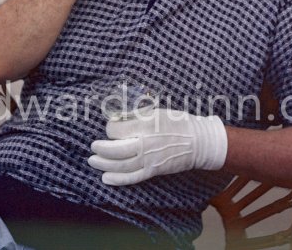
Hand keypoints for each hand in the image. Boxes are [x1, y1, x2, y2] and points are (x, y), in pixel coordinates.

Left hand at [88, 109, 227, 185]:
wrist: (198, 142)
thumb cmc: (179, 122)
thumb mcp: (157, 111)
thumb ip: (137, 115)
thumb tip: (119, 118)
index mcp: (146, 125)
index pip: (117, 130)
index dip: (110, 128)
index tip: (111, 127)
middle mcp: (145, 143)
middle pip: (115, 149)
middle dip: (101, 149)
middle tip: (93, 146)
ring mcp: (149, 159)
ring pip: (120, 165)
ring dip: (104, 164)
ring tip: (93, 161)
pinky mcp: (153, 171)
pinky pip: (132, 177)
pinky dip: (117, 179)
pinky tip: (106, 178)